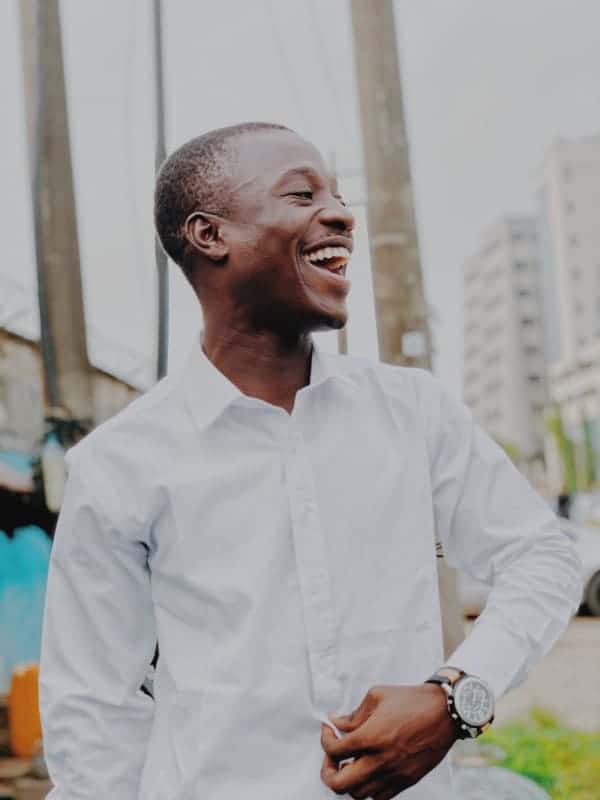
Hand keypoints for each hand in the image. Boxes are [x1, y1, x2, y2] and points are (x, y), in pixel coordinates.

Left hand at [320, 683, 456, 798]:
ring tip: (351, 763)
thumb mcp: (377, 696)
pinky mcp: (406, 781)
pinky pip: (379, 798)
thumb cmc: (413, 701)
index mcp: (371, 737)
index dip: (325, 739)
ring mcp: (394, 774)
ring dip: (348, 780)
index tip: (329, 730)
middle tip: (333, 756)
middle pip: (339, 784)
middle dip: (328, 771)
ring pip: (358, 794)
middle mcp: (380, 760)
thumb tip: (336, 722)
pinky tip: (369, 771)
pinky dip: (368, 789)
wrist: (445, 713)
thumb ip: (353, 714)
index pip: (334, 750)